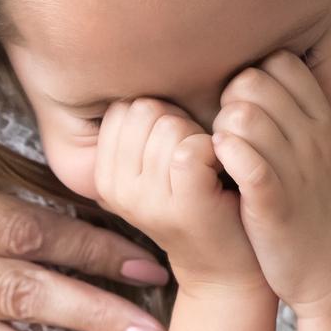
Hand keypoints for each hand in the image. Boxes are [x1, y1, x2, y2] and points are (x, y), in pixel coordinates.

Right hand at [92, 98, 262, 294]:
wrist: (228, 268)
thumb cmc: (201, 201)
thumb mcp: (156, 165)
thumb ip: (141, 125)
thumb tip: (135, 62)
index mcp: (101, 173)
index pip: (124, 107)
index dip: (161, 117)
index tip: (177, 150)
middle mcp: (113, 188)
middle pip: (144, 109)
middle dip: (179, 123)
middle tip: (197, 162)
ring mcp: (144, 199)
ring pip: (169, 124)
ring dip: (201, 137)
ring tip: (209, 171)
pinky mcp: (180, 204)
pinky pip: (192, 146)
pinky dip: (217, 150)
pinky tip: (222, 173)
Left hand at [210, 52, 330, 313]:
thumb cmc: (319, 211)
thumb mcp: (322, 154)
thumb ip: (297, 118)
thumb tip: (257, 85)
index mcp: (324, 121)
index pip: (281, 62)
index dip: (253, 76)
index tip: (244, 108)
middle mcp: (313, 137)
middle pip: (252, 80)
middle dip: (228, 101)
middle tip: (224, 134)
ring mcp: (296, 168)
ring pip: (242, 114)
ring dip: (219, 130)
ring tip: (219, 156)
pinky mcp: (274, 202)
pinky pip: (242, 157)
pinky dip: (223, 156)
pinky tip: (219, 171)